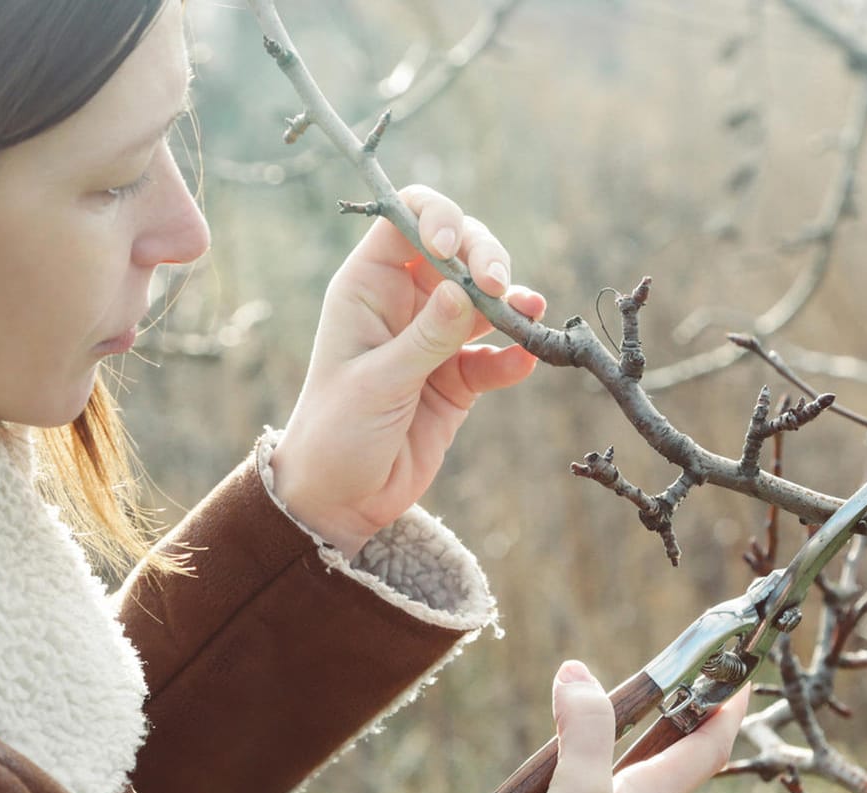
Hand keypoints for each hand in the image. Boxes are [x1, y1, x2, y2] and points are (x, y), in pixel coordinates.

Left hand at [270, 185, 547, 558]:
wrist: (341, 500)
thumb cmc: (337, 434)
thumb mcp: (377, 383)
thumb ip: (425, 338)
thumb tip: (465, 291)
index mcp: (367, 287)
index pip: (407, 220)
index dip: (438, 219)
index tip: (455, 251)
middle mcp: (403, 303)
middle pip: (458, 250)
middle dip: (486, 258)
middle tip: (501, 289)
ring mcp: (433, 339)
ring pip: (484, 299)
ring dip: (511, 302)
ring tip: (529, 314)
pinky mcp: (457, 378)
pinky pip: (494, 354)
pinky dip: (513, 355)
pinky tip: (525, 361)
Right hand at [481, 660, 749, 792]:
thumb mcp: (573, 792)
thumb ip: (582, 731)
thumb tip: (578, 674)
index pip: (706, 747)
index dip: (726, 706)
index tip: (743, 674)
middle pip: (658, 770)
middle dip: (652, 731)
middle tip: (642, 696)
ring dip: (572, 786)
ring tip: (535, 790)